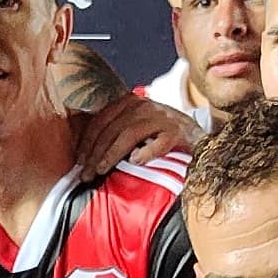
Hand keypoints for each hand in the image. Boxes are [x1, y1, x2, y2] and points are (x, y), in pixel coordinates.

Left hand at [74, 89, 192, 175]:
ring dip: (112, 154)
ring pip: (129, 134)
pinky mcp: (177, 133)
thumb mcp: (135, 127)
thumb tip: (84, 155)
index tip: (79, 161)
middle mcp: (145, 106)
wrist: (198, 138)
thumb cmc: (160, 136)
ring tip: (101, 171)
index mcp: (130, 103)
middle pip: (112, 129)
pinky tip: (135, 162)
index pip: (101, 120)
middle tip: (86, 174)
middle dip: (96, 153)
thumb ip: (114, 133)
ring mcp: (162, 118)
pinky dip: (145, 153)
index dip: (87, 141)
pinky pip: (157, 144)